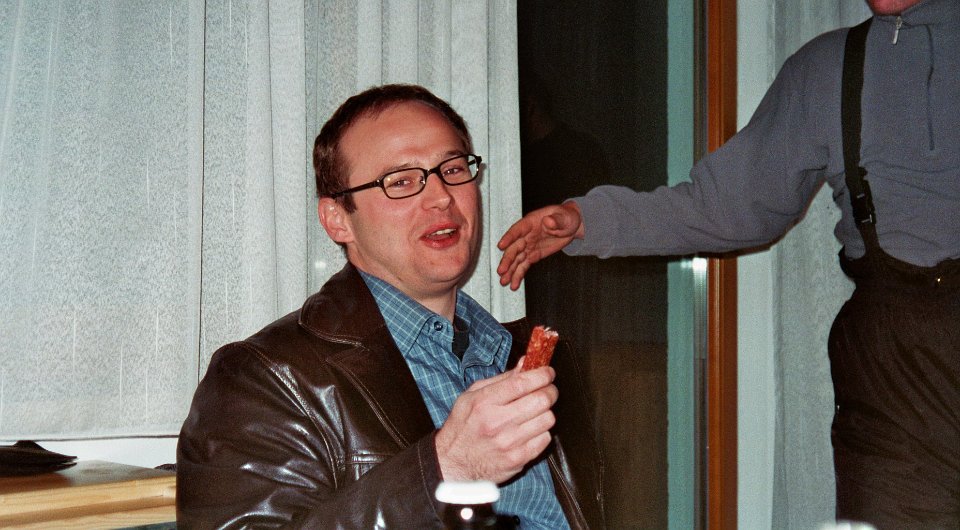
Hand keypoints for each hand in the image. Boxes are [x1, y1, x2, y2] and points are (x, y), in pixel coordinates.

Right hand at [435, 361, 557, 483]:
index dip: (542, 375)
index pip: (522, 383)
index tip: (547, 372)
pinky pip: (545, 439)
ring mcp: (509, 443)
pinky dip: (541, 432)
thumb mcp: (472, 396)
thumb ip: (502, 379)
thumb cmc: (462, 426)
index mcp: (484, 403)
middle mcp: (497, 423)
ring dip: (545, 412)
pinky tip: (529, 430)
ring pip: (547, 419)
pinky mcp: (518, 460)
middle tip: (546, 389)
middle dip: (550, 390)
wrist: (453, 462)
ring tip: (534, 412)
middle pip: (541, 400)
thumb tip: (526, 364)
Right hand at [496, 202, 583, 289]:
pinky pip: (524, 265)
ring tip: (504, 281)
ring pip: (516, 259)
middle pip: (514, 248)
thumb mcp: (565, 216)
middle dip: (507, 260)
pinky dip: (518, 274)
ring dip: (510, 270)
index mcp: (531, 223)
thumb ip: (556, 220)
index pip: (517, 230)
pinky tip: (514, 283)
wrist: (571, 226)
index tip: (501, 245)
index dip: (509, 238)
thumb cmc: (566, 217)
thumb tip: (549, 221)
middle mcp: (526, 235)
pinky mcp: (533, 255)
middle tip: (501, 270)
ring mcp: (529, 246)